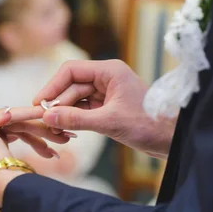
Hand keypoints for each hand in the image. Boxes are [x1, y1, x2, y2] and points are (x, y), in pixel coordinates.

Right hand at [33, 59, 174, 157]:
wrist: (172, 140)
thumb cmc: (149, 125)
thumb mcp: (109, 123)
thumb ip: (76, 119)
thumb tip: (47, 117)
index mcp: (110, 71)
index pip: (71, 71)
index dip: (52, 86)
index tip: (39, 104)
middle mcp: (107, 78)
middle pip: (71, 86)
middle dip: (57, 103)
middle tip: (43, 121)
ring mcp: (107, 93)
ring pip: (75, 99)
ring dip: (64, 113)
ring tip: (53, 129)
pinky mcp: (108, 107)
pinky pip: (83, 109)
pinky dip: (74, 119)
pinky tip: (65, 130)